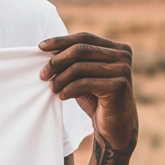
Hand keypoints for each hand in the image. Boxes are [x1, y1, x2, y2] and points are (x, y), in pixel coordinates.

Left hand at [39, 33, 137, 152]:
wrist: (114, 127)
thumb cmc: (97, 99)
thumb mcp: (84, 76)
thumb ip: (73, 60)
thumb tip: (47, 47)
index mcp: (117, 48)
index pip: (84, 37)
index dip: (61, 41)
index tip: (41, 47)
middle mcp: (123, 55)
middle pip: (80, 49)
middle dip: (57, 61)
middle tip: (43, 74)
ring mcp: (122, 70)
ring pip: (80, 66)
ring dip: (61, 78)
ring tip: (52, 88)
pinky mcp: (118, 86)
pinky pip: (84, 83)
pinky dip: (68, 89)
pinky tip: (62, 96)